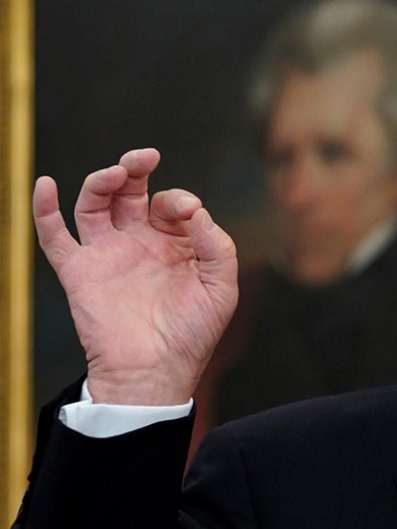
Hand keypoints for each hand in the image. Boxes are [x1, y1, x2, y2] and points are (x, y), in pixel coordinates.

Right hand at [33, 149, 237, 404]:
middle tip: (145, 156)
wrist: (156, 372)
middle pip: (130, 191)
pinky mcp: (79, 271)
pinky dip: (44, 209)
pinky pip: (54, 236)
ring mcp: (107, 254)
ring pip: (95, 204)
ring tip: (116, 171)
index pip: (171, 204)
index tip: (188, 214)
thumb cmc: (193, 334)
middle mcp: (139, 243)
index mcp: (174, 244)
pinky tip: (47, 184)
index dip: (179, 200)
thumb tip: (197, 211)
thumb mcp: (221, 287)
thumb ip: (218, 246)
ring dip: (102, 181)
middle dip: (136, 167)